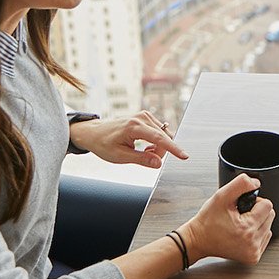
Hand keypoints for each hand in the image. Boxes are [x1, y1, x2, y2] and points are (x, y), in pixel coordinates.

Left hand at [72, 110, 189, 168]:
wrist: (95, 133)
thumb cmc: (104, 144)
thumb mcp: (120, 156)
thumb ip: (141, 159)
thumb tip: (158, 163)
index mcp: (134, 127)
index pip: (159, 139)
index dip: (173, 149)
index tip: (184, 156)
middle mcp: (141, 118)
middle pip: (163, 138)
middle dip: (160, 152)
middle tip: (147, 160)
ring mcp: (144, 116)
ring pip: (163, 136)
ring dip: (158, 148)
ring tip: (143, 151)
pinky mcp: (146, 117)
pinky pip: (159, 132)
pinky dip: (156, 142)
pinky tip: (145, 146)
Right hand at [183, 173, 273, 264]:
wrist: (198, 240)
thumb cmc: (208, 221)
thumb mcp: (221, 196)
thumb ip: (241, 184)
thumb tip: (256, 183)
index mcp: (247, 229)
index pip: (268, 205)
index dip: (254, 202)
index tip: (242, 206)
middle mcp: (252, 244)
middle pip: (270, 216)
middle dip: (257, 212)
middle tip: (240, 215)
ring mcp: (253, 253)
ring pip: (269, 227)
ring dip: (257, 222)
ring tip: (240, 224)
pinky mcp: (253, 258)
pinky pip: (265, 238)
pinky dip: (256, 233)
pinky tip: (243, 233)